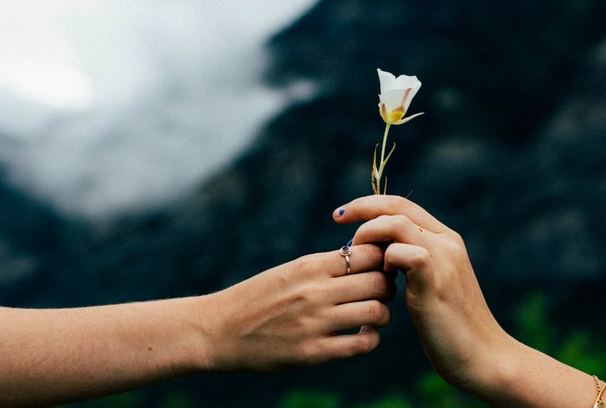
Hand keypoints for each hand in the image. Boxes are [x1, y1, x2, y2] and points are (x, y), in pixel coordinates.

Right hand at [202, 244, 393, 372]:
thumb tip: (364, 257)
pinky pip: (361, 344)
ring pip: (376, 312)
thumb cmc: (257, 297)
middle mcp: (315, 292)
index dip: (383, 259)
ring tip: (373, 315)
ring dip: (382, 314)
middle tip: (381, 292)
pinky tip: (363, 335)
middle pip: (379, 282)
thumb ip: (324, 266)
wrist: (218, 330)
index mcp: (310, 266)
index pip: (369, 254)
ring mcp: (315, 323)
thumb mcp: (289, 271)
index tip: (380, 267)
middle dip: (387, 286)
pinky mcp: (312, 352)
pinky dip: (371, 339)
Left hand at [333, 195, 510, 391]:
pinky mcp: (436, 281)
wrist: (483, 356)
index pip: (402, 205)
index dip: (370, 204)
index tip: (343, 215)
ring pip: (397, 223)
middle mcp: (447, 242)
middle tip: (337, 219)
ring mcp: (444, 259)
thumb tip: (379, 254)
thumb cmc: (450, 326)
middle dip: (361, 209)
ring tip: (358, 257)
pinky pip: (403, 252)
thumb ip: (410, 264)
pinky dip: (384, 261)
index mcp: (445, 239)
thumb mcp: (429, 285)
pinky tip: (384, 280)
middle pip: (397, 206)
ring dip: (369, 236)